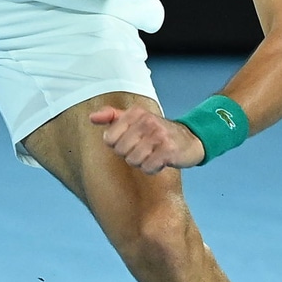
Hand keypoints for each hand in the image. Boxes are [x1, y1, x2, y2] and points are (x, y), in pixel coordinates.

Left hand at [89, 105, 205, 174]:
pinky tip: (160, 161)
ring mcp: (159, 135)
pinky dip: (152, 169)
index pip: (109, 138)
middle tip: (144, 149)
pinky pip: (148, 168)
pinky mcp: (169, 150)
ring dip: (142, 163)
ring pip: (133, 160)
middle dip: (130, 155)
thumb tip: (91, 118)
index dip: (117, 145)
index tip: (130, 142)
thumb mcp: (135, 119)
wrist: (190, 139)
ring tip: (152, 154)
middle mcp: (147, 121)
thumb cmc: (157, 132)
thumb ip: (112, 117)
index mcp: (136, 113)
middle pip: (120, 151)